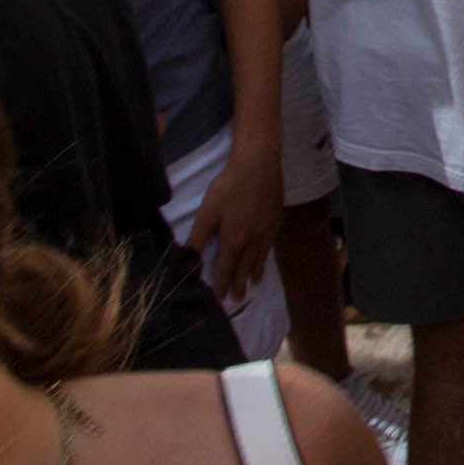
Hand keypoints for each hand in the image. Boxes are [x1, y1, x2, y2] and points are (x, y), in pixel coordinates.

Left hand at [183, 153, 284, 305]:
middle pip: (245, 266)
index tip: (220, 299)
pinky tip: (266, 254)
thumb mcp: (207, 212)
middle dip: (240, 283)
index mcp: (233, 240)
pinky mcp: (276, 218)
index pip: (226, 268)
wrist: (259, 165)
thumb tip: (187, 260)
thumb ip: (198, 238)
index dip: (222, 284)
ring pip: (260, 257)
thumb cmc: (229, 187)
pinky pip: (271, 243)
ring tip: (255, 283)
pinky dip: (267, 254)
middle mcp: (252, 240)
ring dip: (255, 272)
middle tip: (239, 298)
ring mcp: (267, 229)